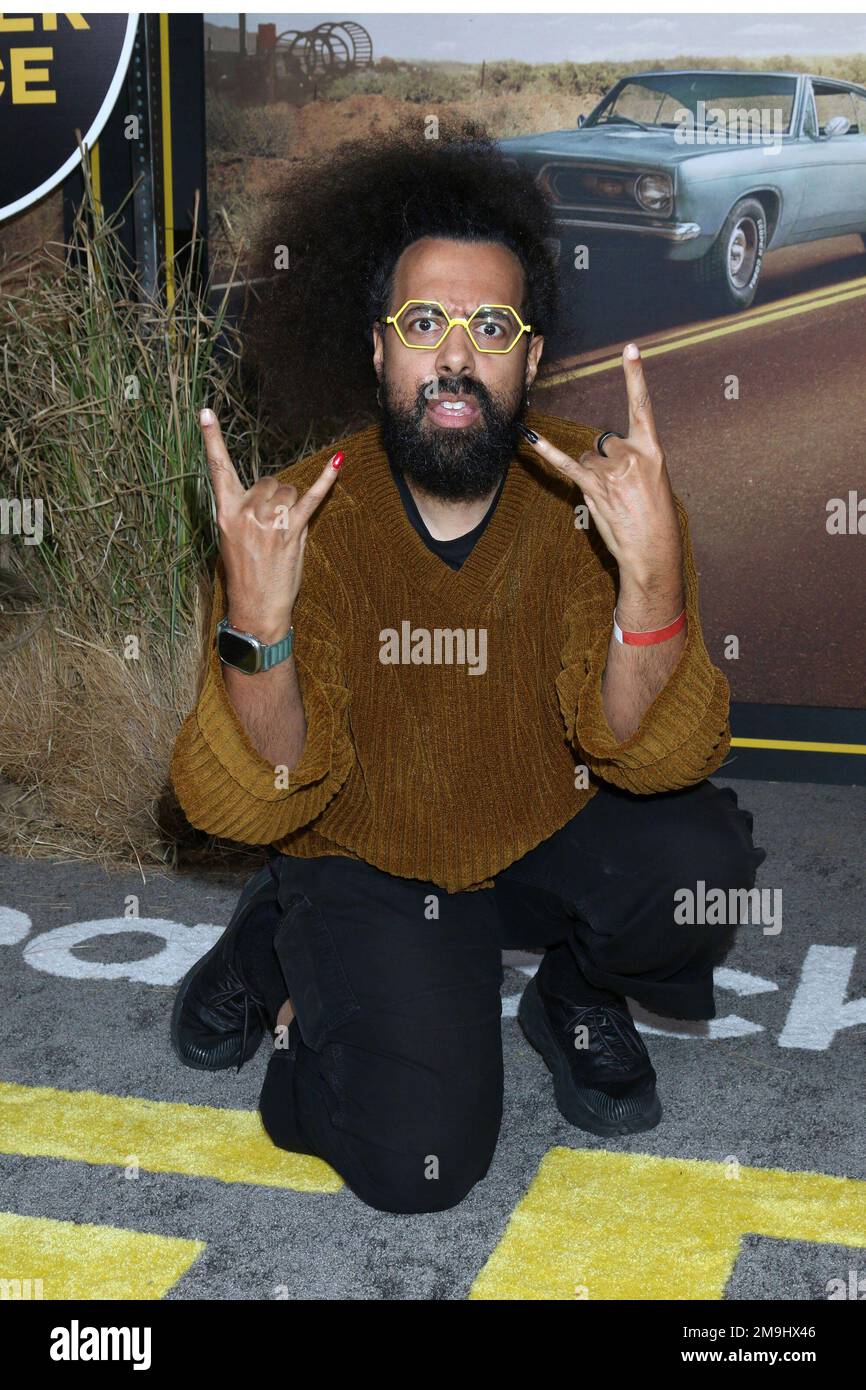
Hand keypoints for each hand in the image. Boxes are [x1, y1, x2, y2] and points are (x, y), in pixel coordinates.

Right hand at [199, 408, 342, 637]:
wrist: (256, 608)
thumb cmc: (244, 575)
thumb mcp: (232, 540)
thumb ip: (247, 512)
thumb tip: (272, 494)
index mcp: (225, 513)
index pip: (218, 470)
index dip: (211, 440)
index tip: (205, 413)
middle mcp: (246, 512)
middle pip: (267, 481)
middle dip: (273, 497)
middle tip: (270, 527)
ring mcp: (270, 520)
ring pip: (287, 490)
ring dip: (290, 505)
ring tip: (282, 533)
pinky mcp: (292, 530)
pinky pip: (311, 498)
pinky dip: (326, 480)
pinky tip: (338, 461)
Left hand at [521, 343, 681, 586]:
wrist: (653, 550)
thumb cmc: (655, 520)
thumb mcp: (655, 482)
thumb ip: (633, 462)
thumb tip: (604, 458)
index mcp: (652, 450)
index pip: (642, 407)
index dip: (635, 377)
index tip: (630, 349)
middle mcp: (632, 454)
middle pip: (603, 442)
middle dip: (604, 462)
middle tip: (619, 490)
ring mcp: (612, 471)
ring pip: (587, 458)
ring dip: (591, 476)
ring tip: (610, 500)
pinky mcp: (594, 487)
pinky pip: (565, 465)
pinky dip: (546, 452)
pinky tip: (529, 439)